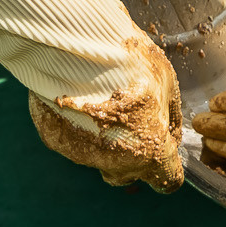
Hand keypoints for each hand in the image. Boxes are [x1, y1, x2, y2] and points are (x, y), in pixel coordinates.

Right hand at [26, 34, 184, 190]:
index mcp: (150, 153)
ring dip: (102, 138)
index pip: (167, 181)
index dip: (168, 166)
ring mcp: (81, 154)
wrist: (77, 45)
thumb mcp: (168, 85)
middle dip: (133, 155)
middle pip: (128, 174)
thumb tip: (171, 134)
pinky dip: (76, 126)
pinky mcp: (54, 140)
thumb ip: (170, 118)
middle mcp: (116, 164)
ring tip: (100, 99)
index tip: (164, 150)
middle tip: (130, 120)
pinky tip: (77, 96)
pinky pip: (71, 139)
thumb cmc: (130, 62)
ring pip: (98, 156)